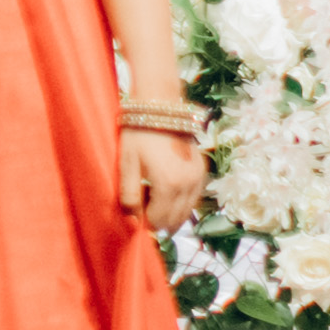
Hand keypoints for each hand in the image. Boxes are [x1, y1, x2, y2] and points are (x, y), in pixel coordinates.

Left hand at [116, 118, 202, 237]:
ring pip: (186, 212)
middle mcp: (188, 185)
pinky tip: (166, 190)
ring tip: (153, 194)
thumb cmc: (138, 135)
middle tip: (143, 202)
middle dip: (158, 219)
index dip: (144, 220)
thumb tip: (134, 222)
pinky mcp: (201, 171)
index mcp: (168, 185)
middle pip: (174, 221)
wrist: (161, 107)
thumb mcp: (127, 165)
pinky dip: (181, 202)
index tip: (135, 207)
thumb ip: (130, 197)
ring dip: (170, 212)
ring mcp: (198, 178)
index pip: (158, 221)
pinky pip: (193, 198)